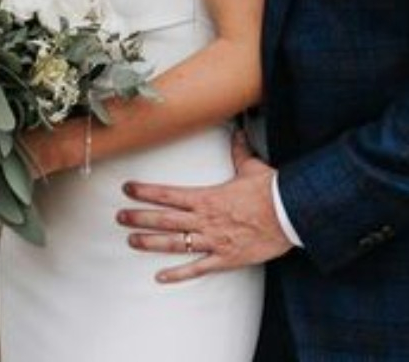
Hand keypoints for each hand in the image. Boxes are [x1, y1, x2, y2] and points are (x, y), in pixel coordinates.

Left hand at [116, 131, 292, 281]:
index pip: (168, 193)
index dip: (145, 192)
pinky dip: (178, 274)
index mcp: (206, 196)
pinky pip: (197, 269)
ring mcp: (213, 240)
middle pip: (164, 219)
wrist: (290, 215)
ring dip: (150, 243)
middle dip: (139, 217)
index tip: (127, 189)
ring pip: (174, 244)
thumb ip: (239, 151)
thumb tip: (238, 132)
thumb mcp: (251, 166)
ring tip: (130, 241)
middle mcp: (204, 219)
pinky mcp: (225, 258)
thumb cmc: (270, 190)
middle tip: (119, 217)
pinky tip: (160, 277)